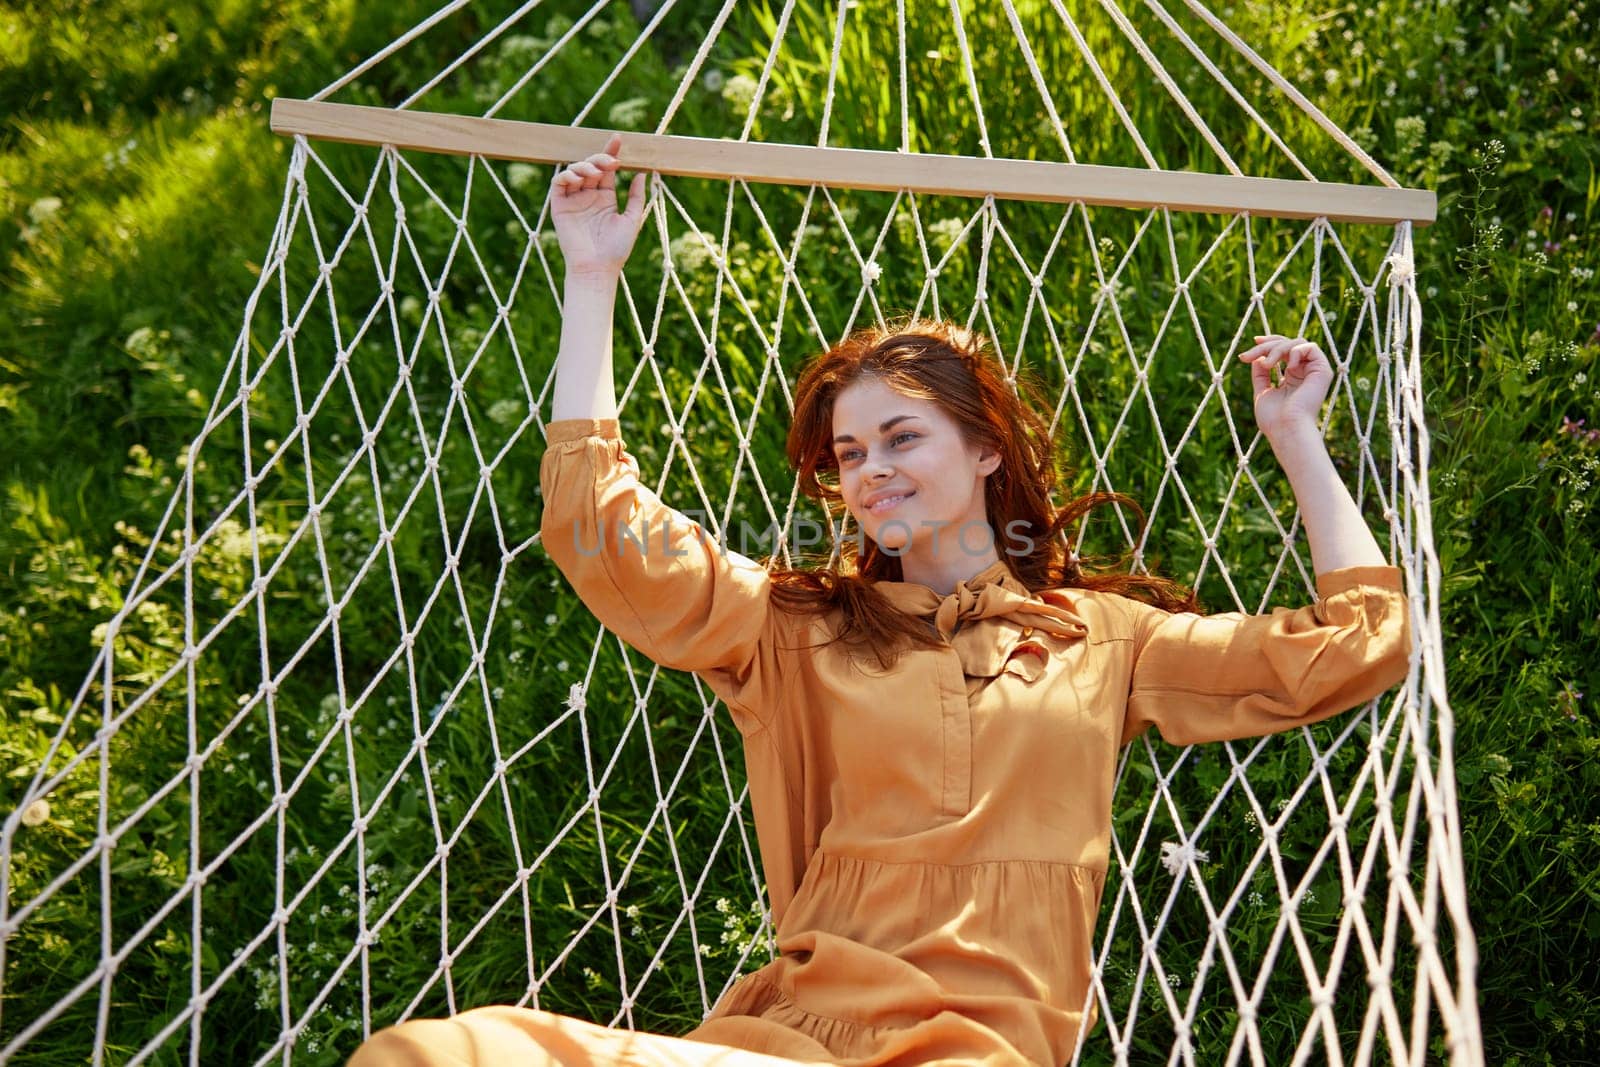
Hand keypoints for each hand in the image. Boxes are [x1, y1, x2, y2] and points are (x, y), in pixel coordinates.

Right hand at [550, 132, 648, 278]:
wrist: (598, 268)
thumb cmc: (616, 249)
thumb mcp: (631, 219)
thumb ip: (635, 197)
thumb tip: (642, 173)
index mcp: (605, 197)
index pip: (606, 169)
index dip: (610, 152)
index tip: (618, 139)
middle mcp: (588, 196)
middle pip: (590, 166)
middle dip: (600, 158)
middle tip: (612, 163)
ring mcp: (573, 200)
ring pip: (574, 171)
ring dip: (584, 166)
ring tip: (595, 175)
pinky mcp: (559, 206)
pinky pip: (558, 183)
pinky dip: (566, 175)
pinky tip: (578, 178)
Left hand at [1239, 334, 1331, 439]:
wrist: (1286, 429)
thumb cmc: (1274, 419)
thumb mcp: (1262, 392)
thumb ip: (1260, 374)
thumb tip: (1258, 356)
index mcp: (1292, 378)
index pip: (1283, 351)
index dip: (1269, 343)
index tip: (1254, 342)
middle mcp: (1304, 372)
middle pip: (1287, 344)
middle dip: (1267, 346)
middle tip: (1249, 355)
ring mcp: (1314, 371)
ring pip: (1297, 343)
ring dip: (1277, 349)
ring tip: (1267, 365)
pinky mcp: (1323, 371)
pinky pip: (1310, 347)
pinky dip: (1295, 352)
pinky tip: (1287, 367)